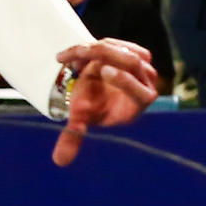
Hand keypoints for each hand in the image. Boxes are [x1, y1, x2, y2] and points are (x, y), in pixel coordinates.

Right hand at [50, 38, 159, 165]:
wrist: (98, 88)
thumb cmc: (94, 107)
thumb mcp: (83, 120)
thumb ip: (73, 138)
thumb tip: (58, 162)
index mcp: (141, 102)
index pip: (142, 92)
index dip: (124, 80)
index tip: (102, 71)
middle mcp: (147, 82)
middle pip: (131, 62)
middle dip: (102, 56)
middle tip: (76, 55)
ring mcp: (143, 64)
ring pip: (120, 49)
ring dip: (93, 50)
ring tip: (69, 59)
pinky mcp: (135, 51)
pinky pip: (115, 43)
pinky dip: (96, 45)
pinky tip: (78, 53)